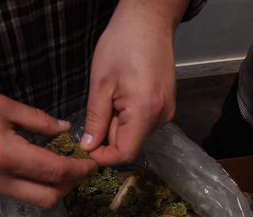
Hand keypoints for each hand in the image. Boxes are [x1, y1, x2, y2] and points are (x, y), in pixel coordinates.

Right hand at [0, 39, 95, 208]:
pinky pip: (14, 193)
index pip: (56, 173)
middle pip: (48, 199)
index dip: (80, 170)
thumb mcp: (0, 104)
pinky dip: (32, 183)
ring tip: (61, 164)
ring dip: (52, 187)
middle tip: (80, 166)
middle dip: (70, 186)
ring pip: (31, 199)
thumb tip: (65, 130)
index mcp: (6, 156)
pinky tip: (35, 163)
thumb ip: (37, 121)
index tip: (95, 162)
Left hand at [80, 0, 185, 164]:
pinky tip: (120, 97)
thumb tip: (89, 148)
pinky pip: (143, 123)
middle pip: (130, 144)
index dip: (103, 157)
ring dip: (117, 126)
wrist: (148, 22)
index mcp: (145, 112)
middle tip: (93, 116)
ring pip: (136, 134)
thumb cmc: (122, 46)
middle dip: (107, 137)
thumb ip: (96, 120)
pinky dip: (127, 118)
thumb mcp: (100, 85)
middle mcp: (161, 117)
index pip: (125, 153)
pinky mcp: (166, 106)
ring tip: (109, 99)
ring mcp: (166, 112)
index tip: (85, 148)